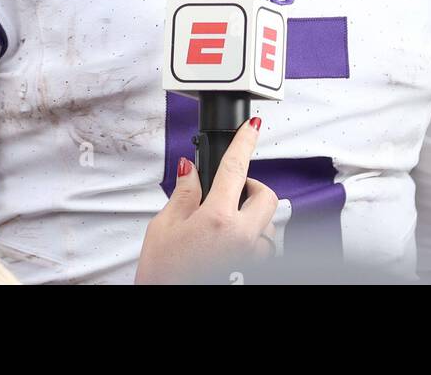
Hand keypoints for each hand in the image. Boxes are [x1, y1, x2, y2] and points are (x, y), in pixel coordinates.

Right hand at [135, 118, 278, 284]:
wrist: (167, 302)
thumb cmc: (163, 275)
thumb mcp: (164, 227)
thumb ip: (183, 194)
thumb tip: (190, 171)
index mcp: (218, 218)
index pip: (236, 168)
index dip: (244, 142)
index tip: (251, 127)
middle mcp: (241, 236)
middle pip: (265, 196)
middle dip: (251, 186)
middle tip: (229, 188)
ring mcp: (248, 254)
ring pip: (266, 222)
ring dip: (251, 215)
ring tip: (223, 220)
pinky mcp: (249, 267)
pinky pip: (261, 245)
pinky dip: (249, 237)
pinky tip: (227, 241)